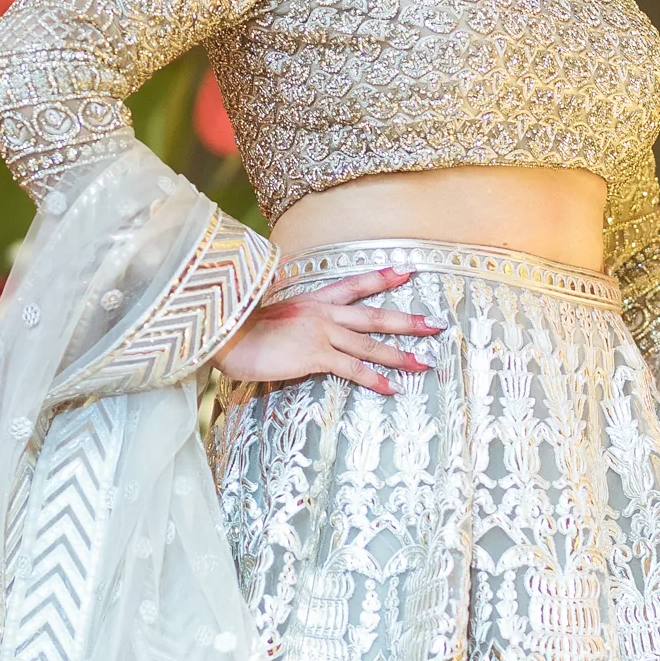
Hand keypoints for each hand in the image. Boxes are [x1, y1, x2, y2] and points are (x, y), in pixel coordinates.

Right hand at [212, 266, 440, 396]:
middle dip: (409, 320)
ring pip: (370, 343)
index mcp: (311, 299)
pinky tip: (393, 388)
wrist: (223, 333)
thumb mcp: (268, 314)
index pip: (353, 285)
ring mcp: (321, 333)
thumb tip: (294, 325)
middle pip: (375, 315)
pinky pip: (353, 368)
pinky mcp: (315, 355)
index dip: (381, 278)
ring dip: (400, 355)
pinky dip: (375, 379)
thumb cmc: (238, 328)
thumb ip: (288, 317)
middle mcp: (322, 312)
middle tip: (436, 325)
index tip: (405, 272)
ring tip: (424, 362)